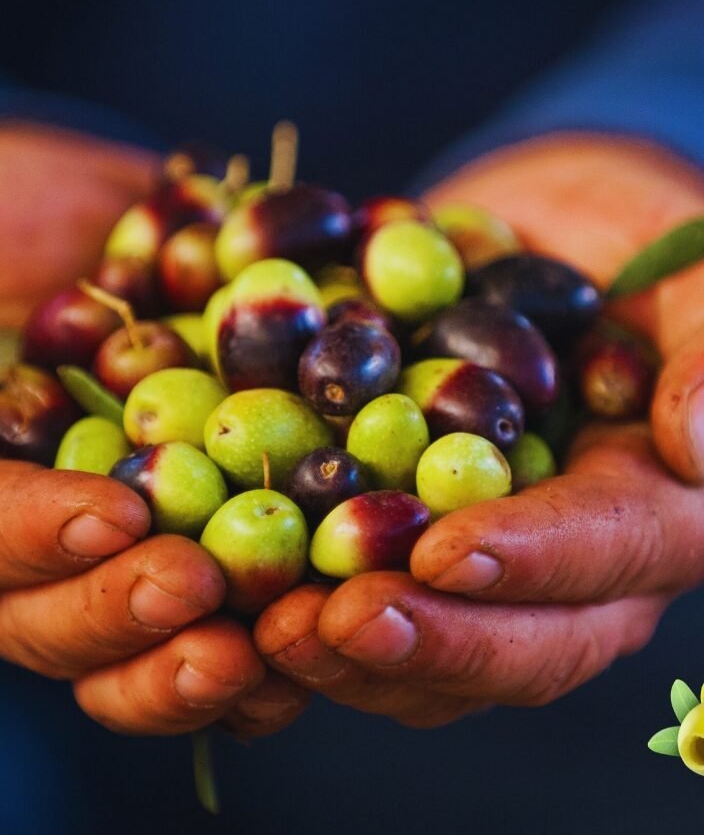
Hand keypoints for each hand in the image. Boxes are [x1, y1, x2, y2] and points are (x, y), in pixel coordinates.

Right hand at [0, 123, 308, 737]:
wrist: (87, 219)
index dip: (27, 539)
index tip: (110, 513)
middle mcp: (30, 547)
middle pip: (54, 621)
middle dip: (125, 613)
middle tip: (197, 587)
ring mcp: (123, 550)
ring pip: (145, 641)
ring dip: (202, 663)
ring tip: (263, 646)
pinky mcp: (207, 531)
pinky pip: (236, 604)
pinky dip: (279, 626)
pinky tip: (325, 623)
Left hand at [254, 133, 703, 726]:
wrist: (547, 246)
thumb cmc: (637, 249)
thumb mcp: (699, 278)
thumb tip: (699, 445)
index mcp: (653, 510)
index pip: (604, 555)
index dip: (529, 562)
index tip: (444, 551)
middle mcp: (571, 570)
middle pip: (513, 643)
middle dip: (424, 639)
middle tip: (331, 626)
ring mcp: (485, 570)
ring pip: (431, 652)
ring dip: (345, 652)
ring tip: (268, 630)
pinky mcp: (409, 548)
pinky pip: (363, 602)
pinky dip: (302, 604)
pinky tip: (240, 599)